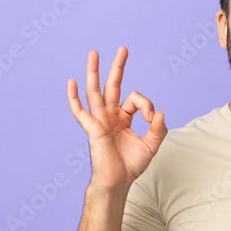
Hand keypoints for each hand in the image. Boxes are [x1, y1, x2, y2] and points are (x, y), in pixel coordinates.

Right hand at [67, 47, 166, 189]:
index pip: (136, 100)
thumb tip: (160, 112)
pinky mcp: (92, 129)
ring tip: (94, 53)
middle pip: (113, 85)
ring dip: (94, 72)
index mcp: (124, 117)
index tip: (152, 118)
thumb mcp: (151, 145)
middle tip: (123, 49)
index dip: (146, 105)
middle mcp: (111, 115)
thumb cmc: (131, 165)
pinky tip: (71, 83)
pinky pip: (80, 112)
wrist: (118, 181)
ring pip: (95, 92)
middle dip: (118, 67)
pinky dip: (74, 98)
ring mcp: (100, 120)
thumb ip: (158, 129)